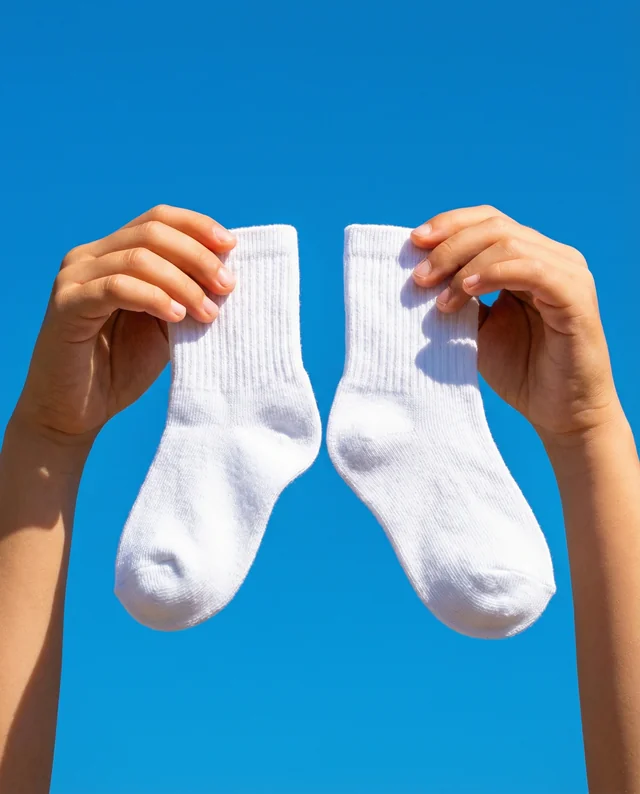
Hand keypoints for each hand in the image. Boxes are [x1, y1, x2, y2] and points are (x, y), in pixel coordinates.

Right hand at [13, 205, 236, 447]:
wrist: (77, 411)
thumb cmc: (122, 366)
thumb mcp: (164, 324)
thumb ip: (184, 295)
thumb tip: (227, 274)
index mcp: (113, 253)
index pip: (158, 219)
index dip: (197, 226)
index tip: (231, 246)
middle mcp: (90, 256)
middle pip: (152, 232)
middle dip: (198, 256)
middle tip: (226, 286)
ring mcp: (75, 277)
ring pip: (138, 258)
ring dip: (183, 283)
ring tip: (208, 312)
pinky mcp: (67, 304)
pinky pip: (116, 287)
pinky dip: (153, 297)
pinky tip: (175, 316)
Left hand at [410, 205, 619, 442]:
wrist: (560, 413)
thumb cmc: (520, 370)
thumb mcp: (477, 327)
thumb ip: (458, 296)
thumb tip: (419, 273)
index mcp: (530, 258)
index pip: (488, 221)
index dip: (450, 225)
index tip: (414, 242)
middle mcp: (553, 258)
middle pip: (495, 226)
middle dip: (449, 247)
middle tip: (419, 278)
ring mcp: (568, 274)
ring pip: (509, 243)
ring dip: (464, 266)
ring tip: (439, 299)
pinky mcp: (576, 297)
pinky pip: (531, 270)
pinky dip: (493, 274)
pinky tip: (466, 291)